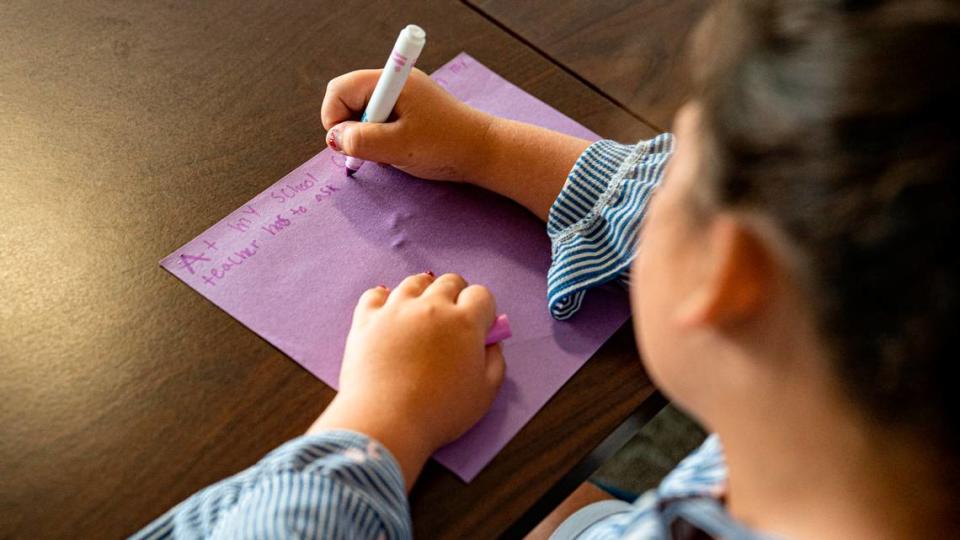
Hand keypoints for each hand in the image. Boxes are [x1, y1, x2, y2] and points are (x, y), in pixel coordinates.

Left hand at [309, 272, 505, 489]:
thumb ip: (495, 361)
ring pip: (415, 282)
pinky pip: (376, 294)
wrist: (386, 423)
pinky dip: (385, 300)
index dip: (483, 309)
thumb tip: (491, 342)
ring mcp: (396, 309)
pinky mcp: (366, 319)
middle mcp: (431, 306)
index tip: (480, 326)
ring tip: (422, 314)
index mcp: (465, 322)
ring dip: (424, 292)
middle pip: (449, 281)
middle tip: (453, 319)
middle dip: (457, 295)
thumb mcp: (485, 393)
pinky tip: (390, 315)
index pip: (481, 294)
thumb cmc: (439, 413)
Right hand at [322, 69, 493, 181]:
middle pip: (349, 101)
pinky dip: (382, 141)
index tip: (347, 143)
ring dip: (369, 139)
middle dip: (352, 129)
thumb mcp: (398, 146)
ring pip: (364, 116)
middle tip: (373, 151)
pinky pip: (381, 124)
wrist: (485, 153)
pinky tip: (400, 152)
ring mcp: (404, 98)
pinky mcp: (410, 113)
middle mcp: (396, 84)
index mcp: (393, 82)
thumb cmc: (447, 146)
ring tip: (392, 153)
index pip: (340, 88)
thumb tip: (335, 137)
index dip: (334, 117)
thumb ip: (361, 140)